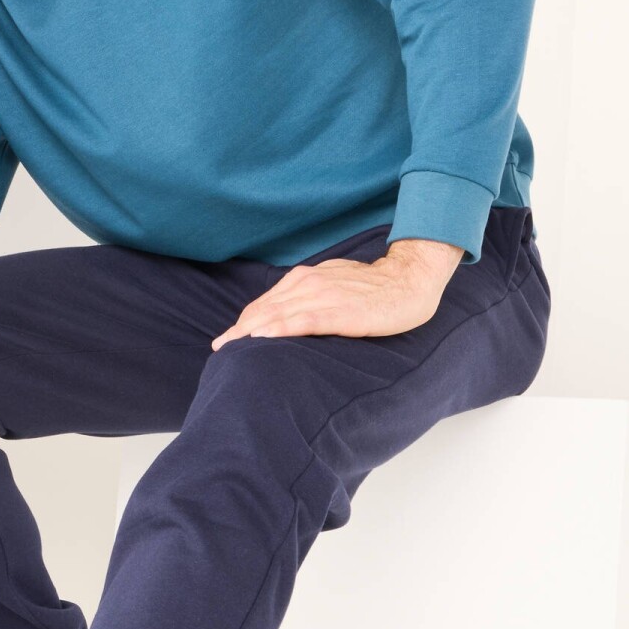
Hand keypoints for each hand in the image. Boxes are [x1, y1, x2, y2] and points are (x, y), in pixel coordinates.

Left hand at [209, 239, 462, 349]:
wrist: (410, 280)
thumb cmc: (374, 288)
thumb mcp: (335, 286)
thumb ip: (311, 298)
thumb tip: (290, 315)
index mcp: (306, 280)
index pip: (266, 303)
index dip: (244, 322)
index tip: (226, 340)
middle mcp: (309, 284)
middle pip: (265, 309)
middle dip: (239, 329)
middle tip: (218, 348)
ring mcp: (323, 296)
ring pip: (277, 314)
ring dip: (250, 331)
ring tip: (229, 348)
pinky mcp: (341, 311)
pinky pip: (303, 320)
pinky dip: (280, 328)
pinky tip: (261, 338)